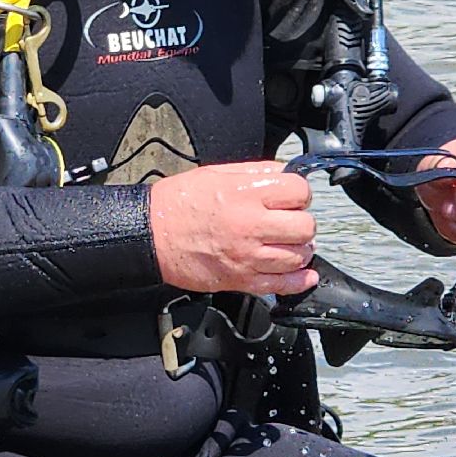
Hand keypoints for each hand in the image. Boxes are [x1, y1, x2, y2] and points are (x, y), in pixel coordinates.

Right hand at [149, 161, 317, 297]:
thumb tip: (285, 174)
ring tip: (288, 244)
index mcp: (245, 193)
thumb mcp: (216, 173)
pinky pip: (283, 285)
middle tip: (289, 221)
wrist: (150, 235)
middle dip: (302, 222)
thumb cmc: (177, 204)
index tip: (292, 197)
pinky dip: (299, 281)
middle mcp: (250, 224)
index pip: (299, 191)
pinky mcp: (241, 279)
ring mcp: (248, 255)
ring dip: (299, 250)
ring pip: (298, 257)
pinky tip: (301, 273)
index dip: (299, 193)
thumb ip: (255, 171)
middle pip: (305, 227)